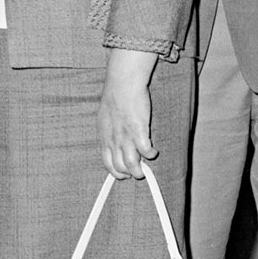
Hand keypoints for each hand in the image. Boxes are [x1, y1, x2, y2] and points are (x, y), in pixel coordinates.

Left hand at [98, 48, 158, 177]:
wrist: (122, 83)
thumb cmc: (115, 99)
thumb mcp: (106, 120)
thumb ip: (110, 134)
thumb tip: (114, 146)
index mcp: (104, 137)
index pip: (108, 163)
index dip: (116, 172)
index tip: (124, 175)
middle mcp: (113, 139)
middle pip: (120, 167)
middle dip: (130, 173)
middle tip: (138, 172)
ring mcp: (125, 135)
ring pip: (132, 164)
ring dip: (140, 170)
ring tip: (145, 168)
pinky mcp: (138, 129)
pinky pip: (145, 150)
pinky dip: (150, 154)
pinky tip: (153, 151)